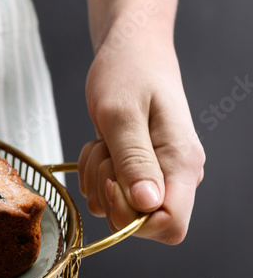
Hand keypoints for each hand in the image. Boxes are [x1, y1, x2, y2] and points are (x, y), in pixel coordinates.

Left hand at [79, 36, 204, 243]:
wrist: (130, 51)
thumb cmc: (127, 72)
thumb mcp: (121, 114)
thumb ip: (133, 160)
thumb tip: (148, 205)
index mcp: (182, 163)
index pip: (171, 226)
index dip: (134, 219)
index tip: (112, 183)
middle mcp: (176, 175)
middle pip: (141, 224)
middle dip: (110, 195)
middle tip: (105, 152)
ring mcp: (158, 175)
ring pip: (118, 208)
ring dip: (98, 178)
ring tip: (104, 140)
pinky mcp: (140, 171)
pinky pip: (108, 193)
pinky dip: (95, 172)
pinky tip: (102, 143)